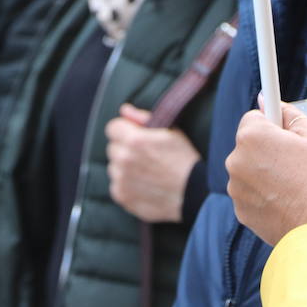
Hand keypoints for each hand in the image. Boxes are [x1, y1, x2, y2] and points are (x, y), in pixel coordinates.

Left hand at [105, 104, 201, 223]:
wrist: (194, 193)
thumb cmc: (184, 159)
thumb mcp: (170, 131)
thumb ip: (142, 117)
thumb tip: (124, 110)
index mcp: (134, 139)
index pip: (112, 127)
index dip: (124, 129)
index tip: (135, 136)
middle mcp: (124, 159)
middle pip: (112, 147)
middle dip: (125, 148)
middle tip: (144, 155)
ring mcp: (121, 180)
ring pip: (114, 167)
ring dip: (124, 167)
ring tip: (146, 172)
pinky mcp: (122, 196)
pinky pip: (116, 186)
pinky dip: (126, 185)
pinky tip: (144, 185)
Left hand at [226, 102, 306, 245]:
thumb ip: (288, 113)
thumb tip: (267, 100)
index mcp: (252, 136)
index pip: (254, 117)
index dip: (274, 124)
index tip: (285, 132)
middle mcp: (236, 161)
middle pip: (250, 145)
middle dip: (269, 150)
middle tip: (298, 163)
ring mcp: (236, 189)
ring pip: (250, 170)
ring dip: (265, 173)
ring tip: (296, 185)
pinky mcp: (242, 212)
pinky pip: (251, 194)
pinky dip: (265, 195)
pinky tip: (288, 202)